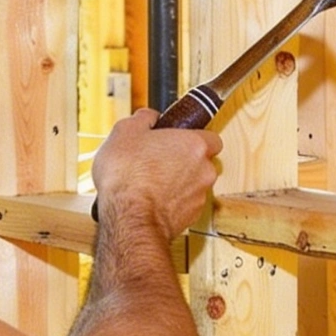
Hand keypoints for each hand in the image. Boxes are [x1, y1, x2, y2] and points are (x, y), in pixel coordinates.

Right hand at [91, 109, 221, 239]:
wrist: (129, 218)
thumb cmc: (128, 177)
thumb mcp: (125, 132)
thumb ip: (143, 119)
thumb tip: (148, 117)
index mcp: (194, 145)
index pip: (210, 137)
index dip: (192, 138)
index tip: (177, 139)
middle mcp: (204, 170)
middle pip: (202, 162)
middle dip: (183, 162)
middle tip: (159, 160)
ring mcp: (199, 196)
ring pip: (193, 185)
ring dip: (178, 183)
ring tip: (150, 183)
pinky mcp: (190, 218)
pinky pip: (184, 204)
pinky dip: (172, 202)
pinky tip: (150, 201)